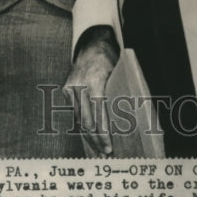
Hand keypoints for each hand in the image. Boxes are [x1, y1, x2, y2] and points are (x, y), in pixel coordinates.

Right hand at [63, 30, 117, 156]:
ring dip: (88, 136)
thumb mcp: (118, 73)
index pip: (98, 115)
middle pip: (86, 121)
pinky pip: (75, 112)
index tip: (109, 147)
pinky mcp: (66, 89)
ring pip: (79, 119)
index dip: (103, 133)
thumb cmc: (110, 58)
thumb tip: (130, 119)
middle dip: (96, 140)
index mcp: (94, 82)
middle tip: (105, 154)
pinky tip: (88, 136)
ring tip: (98, 150)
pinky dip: (82, 125)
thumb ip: (119, 94)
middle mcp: (80, 86)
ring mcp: (71, 88)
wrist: (92, 42)